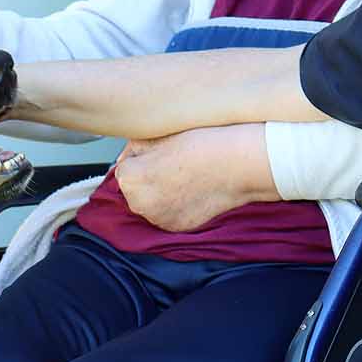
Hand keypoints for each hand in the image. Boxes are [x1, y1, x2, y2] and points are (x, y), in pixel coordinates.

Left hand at [114, 124, 278, 232]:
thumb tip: (125, 158)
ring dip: (160, 193)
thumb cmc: (202, 143)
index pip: (124, 167)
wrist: (238, 163)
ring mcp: (158, 219)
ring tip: (184, 177)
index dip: (142, 158)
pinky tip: (191, 190)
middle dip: (147, 178)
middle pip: (134, 189)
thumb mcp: (159, 134)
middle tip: (174, 164)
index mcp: (130, 179)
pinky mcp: (176, 227)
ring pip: (150, 203)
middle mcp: (139, 204)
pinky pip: (167, 214)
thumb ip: (134, 148)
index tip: (161, 153)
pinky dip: (174, 205)